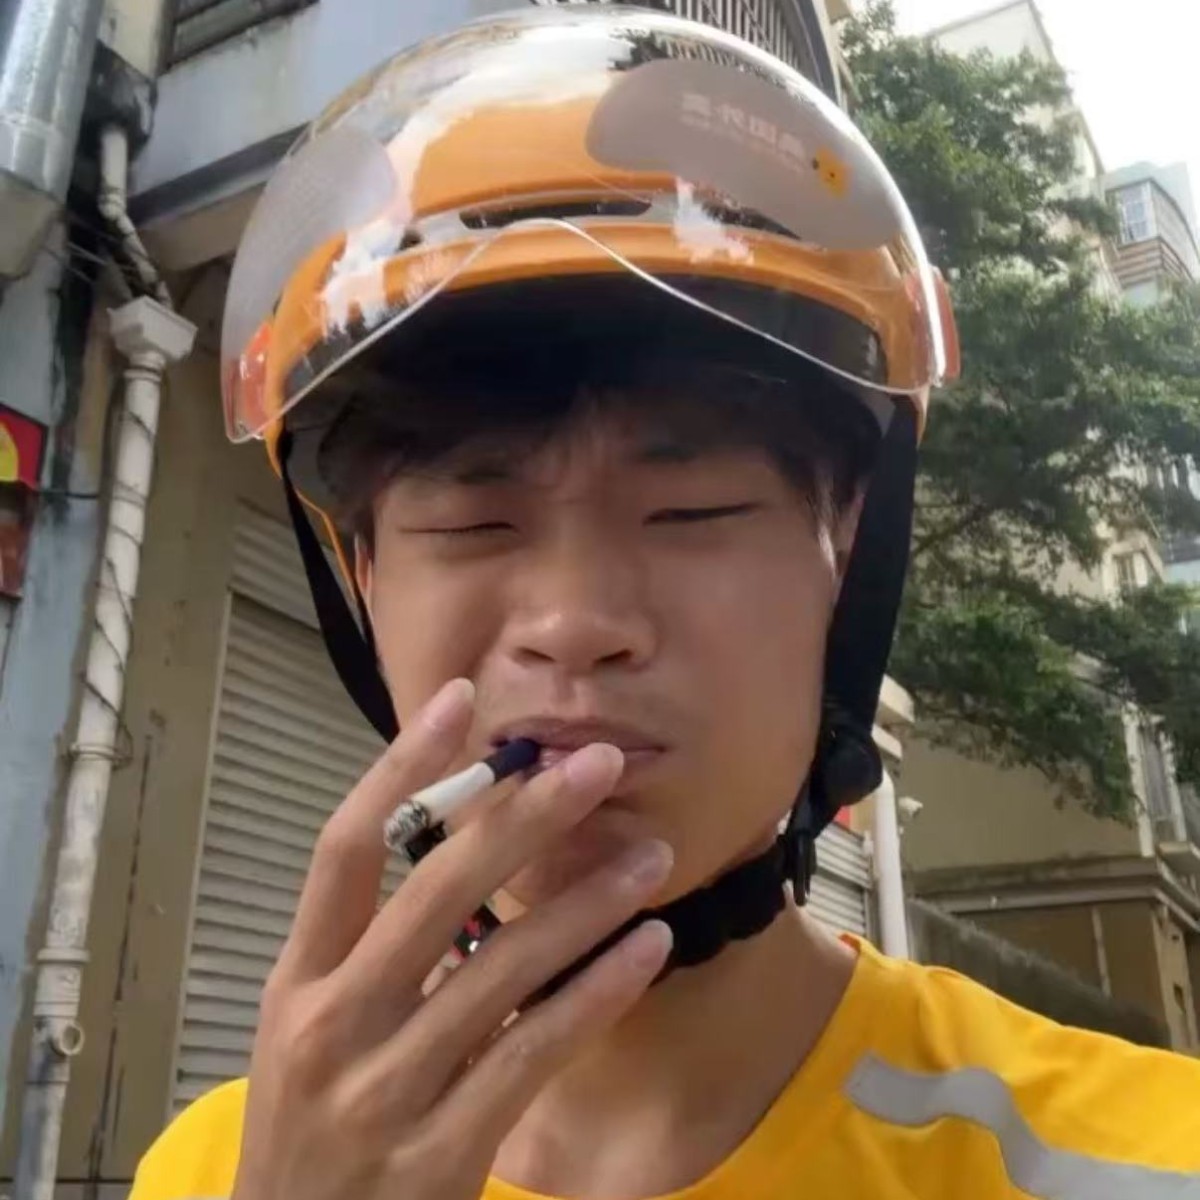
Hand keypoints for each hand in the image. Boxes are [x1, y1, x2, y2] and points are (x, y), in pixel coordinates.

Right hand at [232, 678, 673, 1199]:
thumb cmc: (314, 1125)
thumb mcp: (314, 1028)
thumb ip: (372, 946)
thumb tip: (462, 843)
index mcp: (297, 982)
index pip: (347, 848)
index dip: (401, 767)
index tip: (461, 700)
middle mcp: (332, 1026)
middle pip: (437, 892)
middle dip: (524, 817)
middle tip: (597, 763)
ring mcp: (386, 1094)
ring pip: (504, 969)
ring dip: (587, 902)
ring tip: (651, 856)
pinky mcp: (441, 1155)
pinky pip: (535, 1052)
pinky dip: (598, 993)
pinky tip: (646, 947)